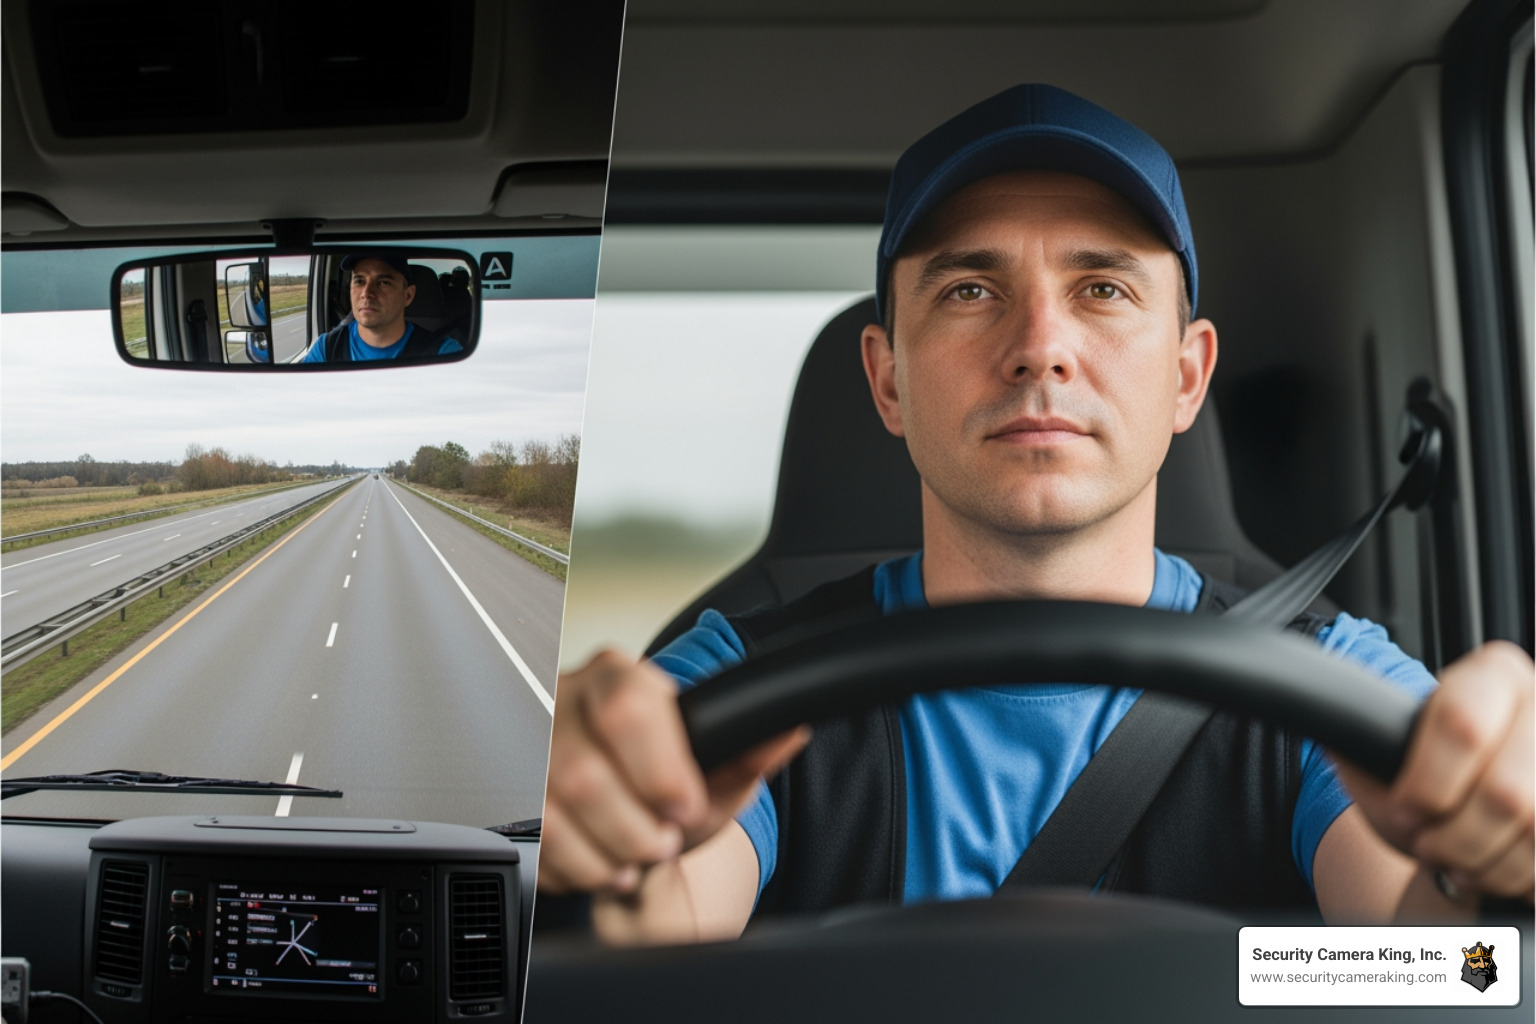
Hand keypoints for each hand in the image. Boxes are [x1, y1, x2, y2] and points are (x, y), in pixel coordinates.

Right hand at [538, 649, 809, 894]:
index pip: (627, 709)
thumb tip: (788, 731)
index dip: (658, 770)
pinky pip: (531, 841)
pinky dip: (572, 869)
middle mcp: (566, 701)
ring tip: (633, 861)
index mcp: (618, 676)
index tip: (683, 807)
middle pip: (584, 773)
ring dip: (603, 855)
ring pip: (551, 813)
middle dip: (633, 828)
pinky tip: (600, 863)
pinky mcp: (512, 790)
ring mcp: (531, 746)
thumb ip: (750, 750)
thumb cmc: (670, 781)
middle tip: (662, 844)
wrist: (628, 812)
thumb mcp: (716, 767)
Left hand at [1335, 641, 1533, 900]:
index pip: (1462, 724)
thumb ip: (1358, 737)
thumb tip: (1336, 734)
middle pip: (1507, 792)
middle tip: (1427, 845)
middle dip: (1456, 838)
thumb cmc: (1423, 777)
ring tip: (1455, 860)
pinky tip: (1491, 869)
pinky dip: (1517, 879)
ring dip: (1486, 864)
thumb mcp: (1381, 750)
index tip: (1405, 812)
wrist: (1471, 808)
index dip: (1426, 784)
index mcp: (1495, 675)